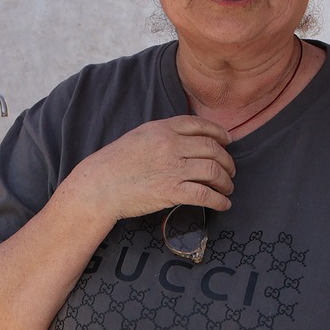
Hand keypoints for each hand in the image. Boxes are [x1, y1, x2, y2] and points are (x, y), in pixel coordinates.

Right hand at [62, 115, 234, 223]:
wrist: (99, 185)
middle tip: (230, 170)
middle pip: (212, 149)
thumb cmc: (115, 162)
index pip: (201, 126)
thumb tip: (187, 139)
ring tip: (227, 187)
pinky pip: (206, 195)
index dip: (220, 133)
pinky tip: (223, 204)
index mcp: (163, 128)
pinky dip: (219, 200)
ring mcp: (173, 168)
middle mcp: (171, 145)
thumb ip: (163, 134)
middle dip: (227, 161)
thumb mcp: (139, 136)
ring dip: (226, 181)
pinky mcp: (171, 191)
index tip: (228, 141)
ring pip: (213, 171)